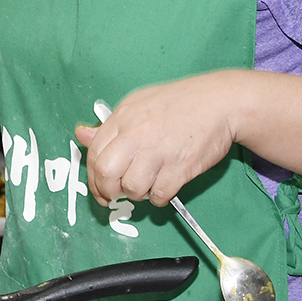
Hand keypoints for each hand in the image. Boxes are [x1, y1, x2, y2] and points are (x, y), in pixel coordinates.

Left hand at [73, 72, 237, 206]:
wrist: (219, 101)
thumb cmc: (179, 102)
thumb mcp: (137, 104)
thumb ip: (109, 125)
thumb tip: (81, 135)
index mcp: (123, 118)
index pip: (94, 154)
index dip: (92, 177)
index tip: (99, 188)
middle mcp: (137, 135)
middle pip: (106, 174)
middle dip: (107, 190)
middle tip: (115, 194)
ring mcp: (158, 152)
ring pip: (132, 188)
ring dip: (136, 194)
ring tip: (145, 186)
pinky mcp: (180, 167)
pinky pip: (159, 195)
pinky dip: (158, 198)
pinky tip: (163, 187)